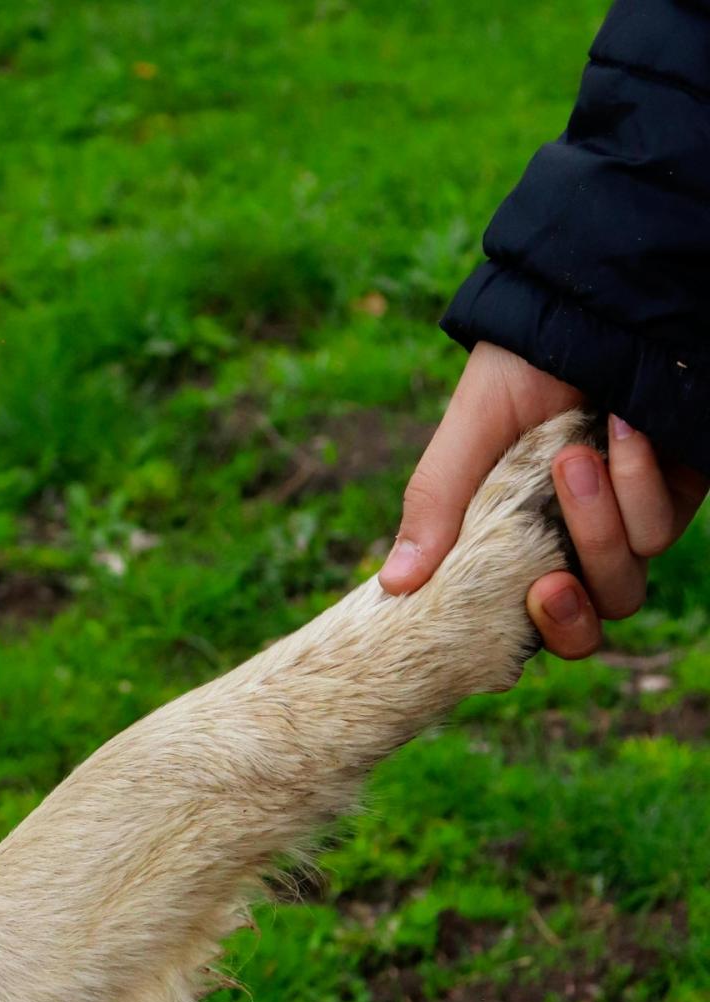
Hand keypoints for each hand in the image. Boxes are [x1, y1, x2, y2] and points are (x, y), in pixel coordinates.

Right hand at [379, 343, 708, 657]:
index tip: (520, 603)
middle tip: (547, 582)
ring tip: (574, 457)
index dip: (529, 631)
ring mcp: (626, 522)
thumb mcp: (466, 435)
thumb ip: (434, 505)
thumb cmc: (520, 367)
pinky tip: (623, 430)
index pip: (522, 617)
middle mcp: (572, 541)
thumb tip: (391, 585)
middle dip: (569, 611)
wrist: (593, 307)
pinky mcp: (674, 497)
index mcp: (512, 538)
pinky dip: (638, 484)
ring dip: (597, 524)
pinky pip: (659, 530)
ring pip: (623, 580)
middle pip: (583, 621)